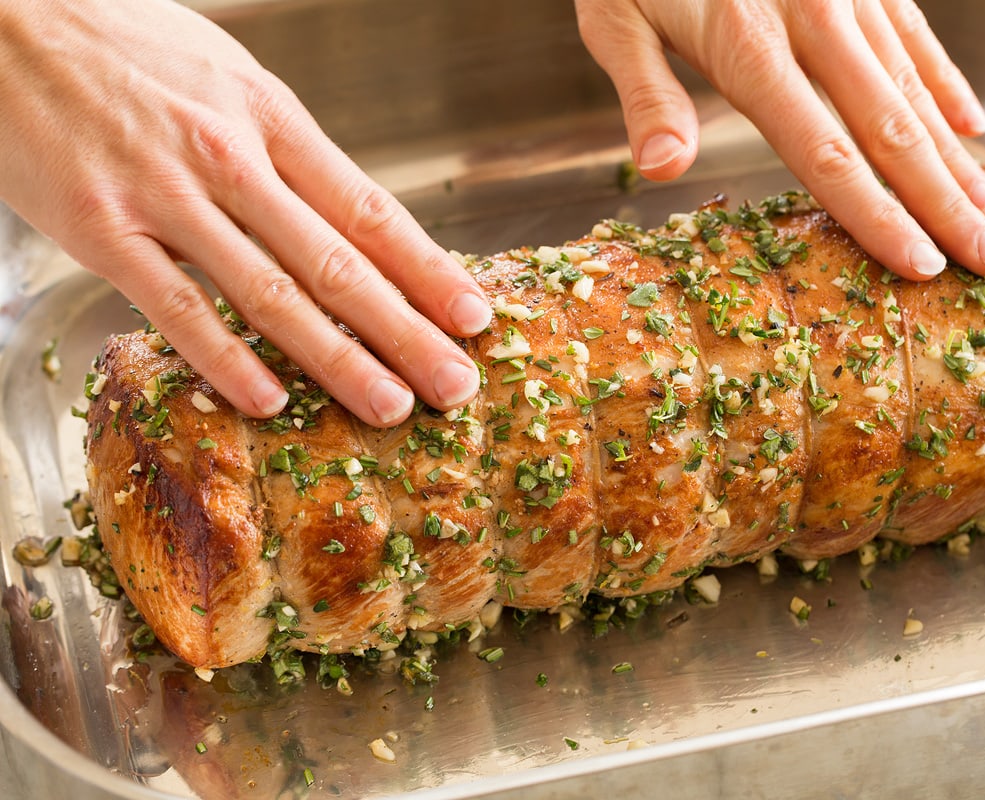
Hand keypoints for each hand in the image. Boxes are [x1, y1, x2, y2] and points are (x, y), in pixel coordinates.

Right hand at [0, 0, 491, 425]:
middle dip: (408, 331)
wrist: (9, 14)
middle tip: (456, 383)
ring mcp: (168, 198)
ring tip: (390, 406)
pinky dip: (225, 360)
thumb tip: (350, 218)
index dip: (429, 271)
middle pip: (339, 263)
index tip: (473, 316)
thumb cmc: (127, 47)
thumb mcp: (230, 78)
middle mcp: (232, 160)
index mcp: (273, 120)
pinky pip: (177, 309)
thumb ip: (287, 151)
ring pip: (272, 295)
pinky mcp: (104, 231)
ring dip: (338, 359)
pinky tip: (269, 402)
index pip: (371, 211)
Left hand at [575, 0, 984, 279]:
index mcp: (749, 47)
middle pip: (890, 131)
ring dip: (957, 156)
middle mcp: (814, 19)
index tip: (923, 266)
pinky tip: (970, 126)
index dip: (878, 216)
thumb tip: (663, 170)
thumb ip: (646, 95)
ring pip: (913, 88)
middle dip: (945, 205)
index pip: (825, 153)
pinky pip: (912, 33)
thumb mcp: (614, 19)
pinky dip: (943, 82)